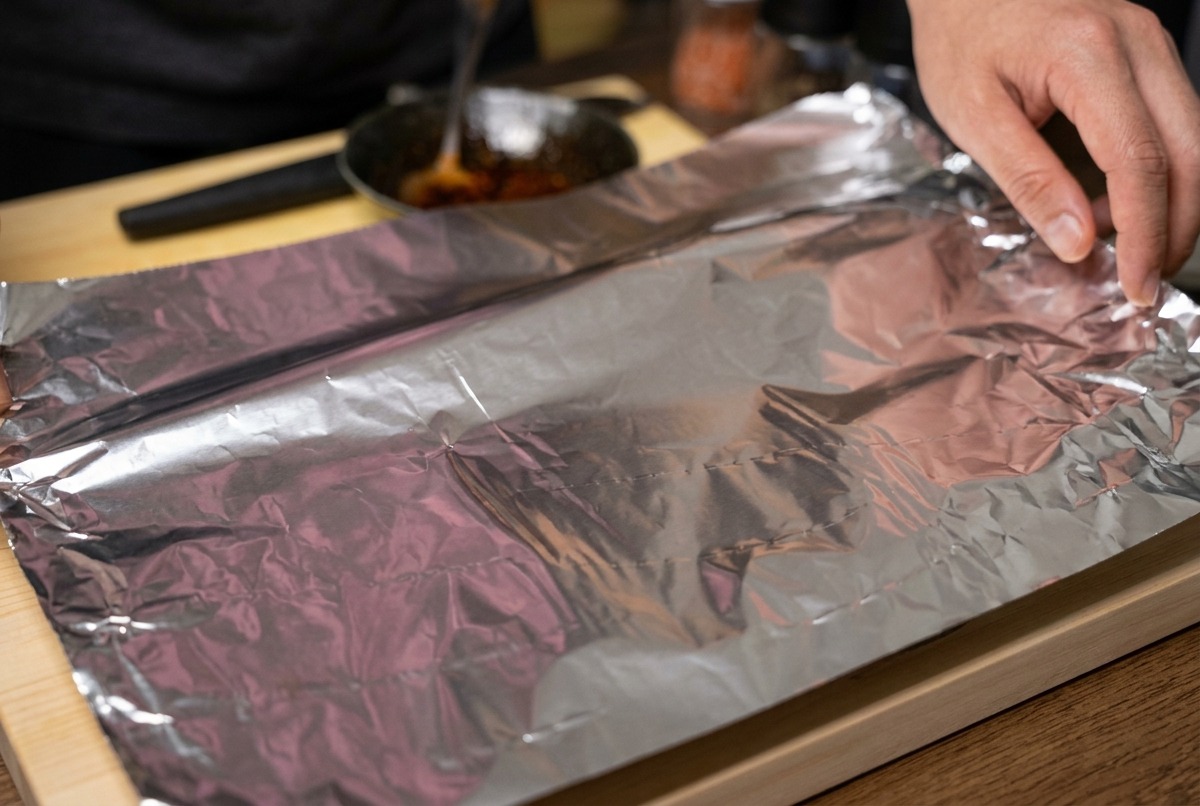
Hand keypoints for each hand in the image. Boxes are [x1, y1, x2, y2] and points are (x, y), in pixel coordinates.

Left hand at [907, 0, 1199, 305]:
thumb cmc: (959, 38)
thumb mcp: (973, 117)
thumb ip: (1028, 180)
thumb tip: (1078, 242)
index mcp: (1089, 56)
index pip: (1139, 162)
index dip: (1145, 233)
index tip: (1135, 285)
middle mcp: (1137, 42)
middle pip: (1188, 152)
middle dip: (1175, 227)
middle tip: (1144, 282)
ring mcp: (1149, 42)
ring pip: (1193, 138)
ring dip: (1171, 204)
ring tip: (1128, 252)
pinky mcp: (1146, 53)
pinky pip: (1173, 121)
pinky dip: (1158, 173)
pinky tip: (1116, 208)